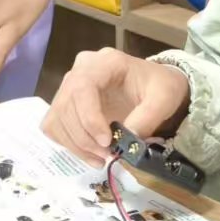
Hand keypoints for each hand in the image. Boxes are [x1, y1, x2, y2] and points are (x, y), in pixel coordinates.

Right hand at [42, 48, 190, 165]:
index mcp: (106, 62)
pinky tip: (90, 154)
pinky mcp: (67, 104)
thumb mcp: (164, 99)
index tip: (107, 142)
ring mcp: (70, 86)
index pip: (83, 86)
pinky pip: (55, 125)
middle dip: (84, 138)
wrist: (155, 87)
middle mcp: (81, 69)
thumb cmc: (160, 88)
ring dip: (76, 145)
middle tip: (107, 156)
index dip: (89, 117)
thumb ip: (147, 118)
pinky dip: (69, 144)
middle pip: (66, 104)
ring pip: (57, 118)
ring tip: (101, 159)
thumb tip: (124, 140)